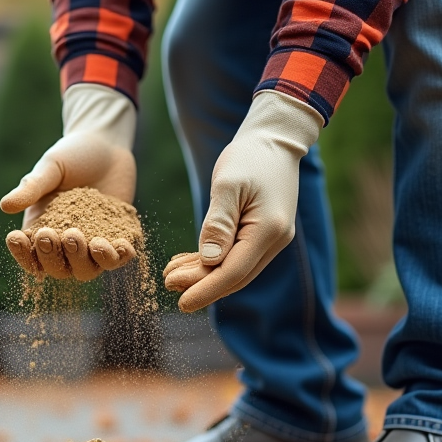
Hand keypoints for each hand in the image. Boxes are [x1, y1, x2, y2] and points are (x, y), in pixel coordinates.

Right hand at [1, 84, 138, 280]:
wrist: (107, 145)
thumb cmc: (71, 155)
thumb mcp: (49, 168)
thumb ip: (32, 187)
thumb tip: (5, 206)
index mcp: (41, 230)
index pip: (28, 253)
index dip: (21, 252)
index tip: (15, 236)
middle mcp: (64, 245)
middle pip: (58, 268)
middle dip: (55, 256)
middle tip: (56, 234)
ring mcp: (91, 247)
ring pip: (86, 270)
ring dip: (87, 260)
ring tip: (93, 242)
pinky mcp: (115, 241)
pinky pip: (117, 259)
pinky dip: (119, 256)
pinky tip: (125, 246)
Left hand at [163, 90, 322, 312]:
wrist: (274, 139)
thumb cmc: (250, 156)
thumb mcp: (228, 184)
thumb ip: (218, 223)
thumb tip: (209, 261)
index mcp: (268, 231)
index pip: (233, 273)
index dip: (206, 289)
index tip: (181, 303)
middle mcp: (274, 240)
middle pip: (234, 276)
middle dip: (201, 285)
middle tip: (167, 285)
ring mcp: (270, 238)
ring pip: (234, 268)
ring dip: (204, 275)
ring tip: (171, 276)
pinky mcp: (262, 232)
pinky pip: (236, 255)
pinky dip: (212, 261)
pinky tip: (187, 262)